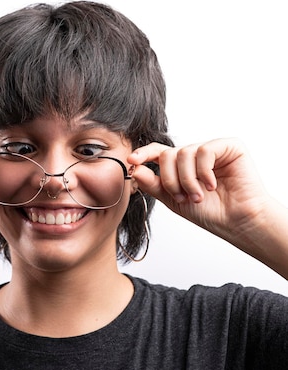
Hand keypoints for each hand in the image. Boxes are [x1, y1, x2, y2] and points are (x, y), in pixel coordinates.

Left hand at [128, 138, 273, 248]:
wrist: (237, 222)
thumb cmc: (210, 212)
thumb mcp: (174, 200)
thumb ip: (154, 184)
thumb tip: (135, 169)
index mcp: (181, 165)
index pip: (158, 152)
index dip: (144, 154)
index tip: (132, 160)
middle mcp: (195, 155)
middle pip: (168, 154)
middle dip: (171, 179)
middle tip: (183, 196)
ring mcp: (211, 149)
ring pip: (184, 152)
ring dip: (188, 179)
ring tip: (199, 195)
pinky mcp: (229, 147)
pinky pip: (205, 150)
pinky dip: (204, 171)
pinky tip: (212, 185)